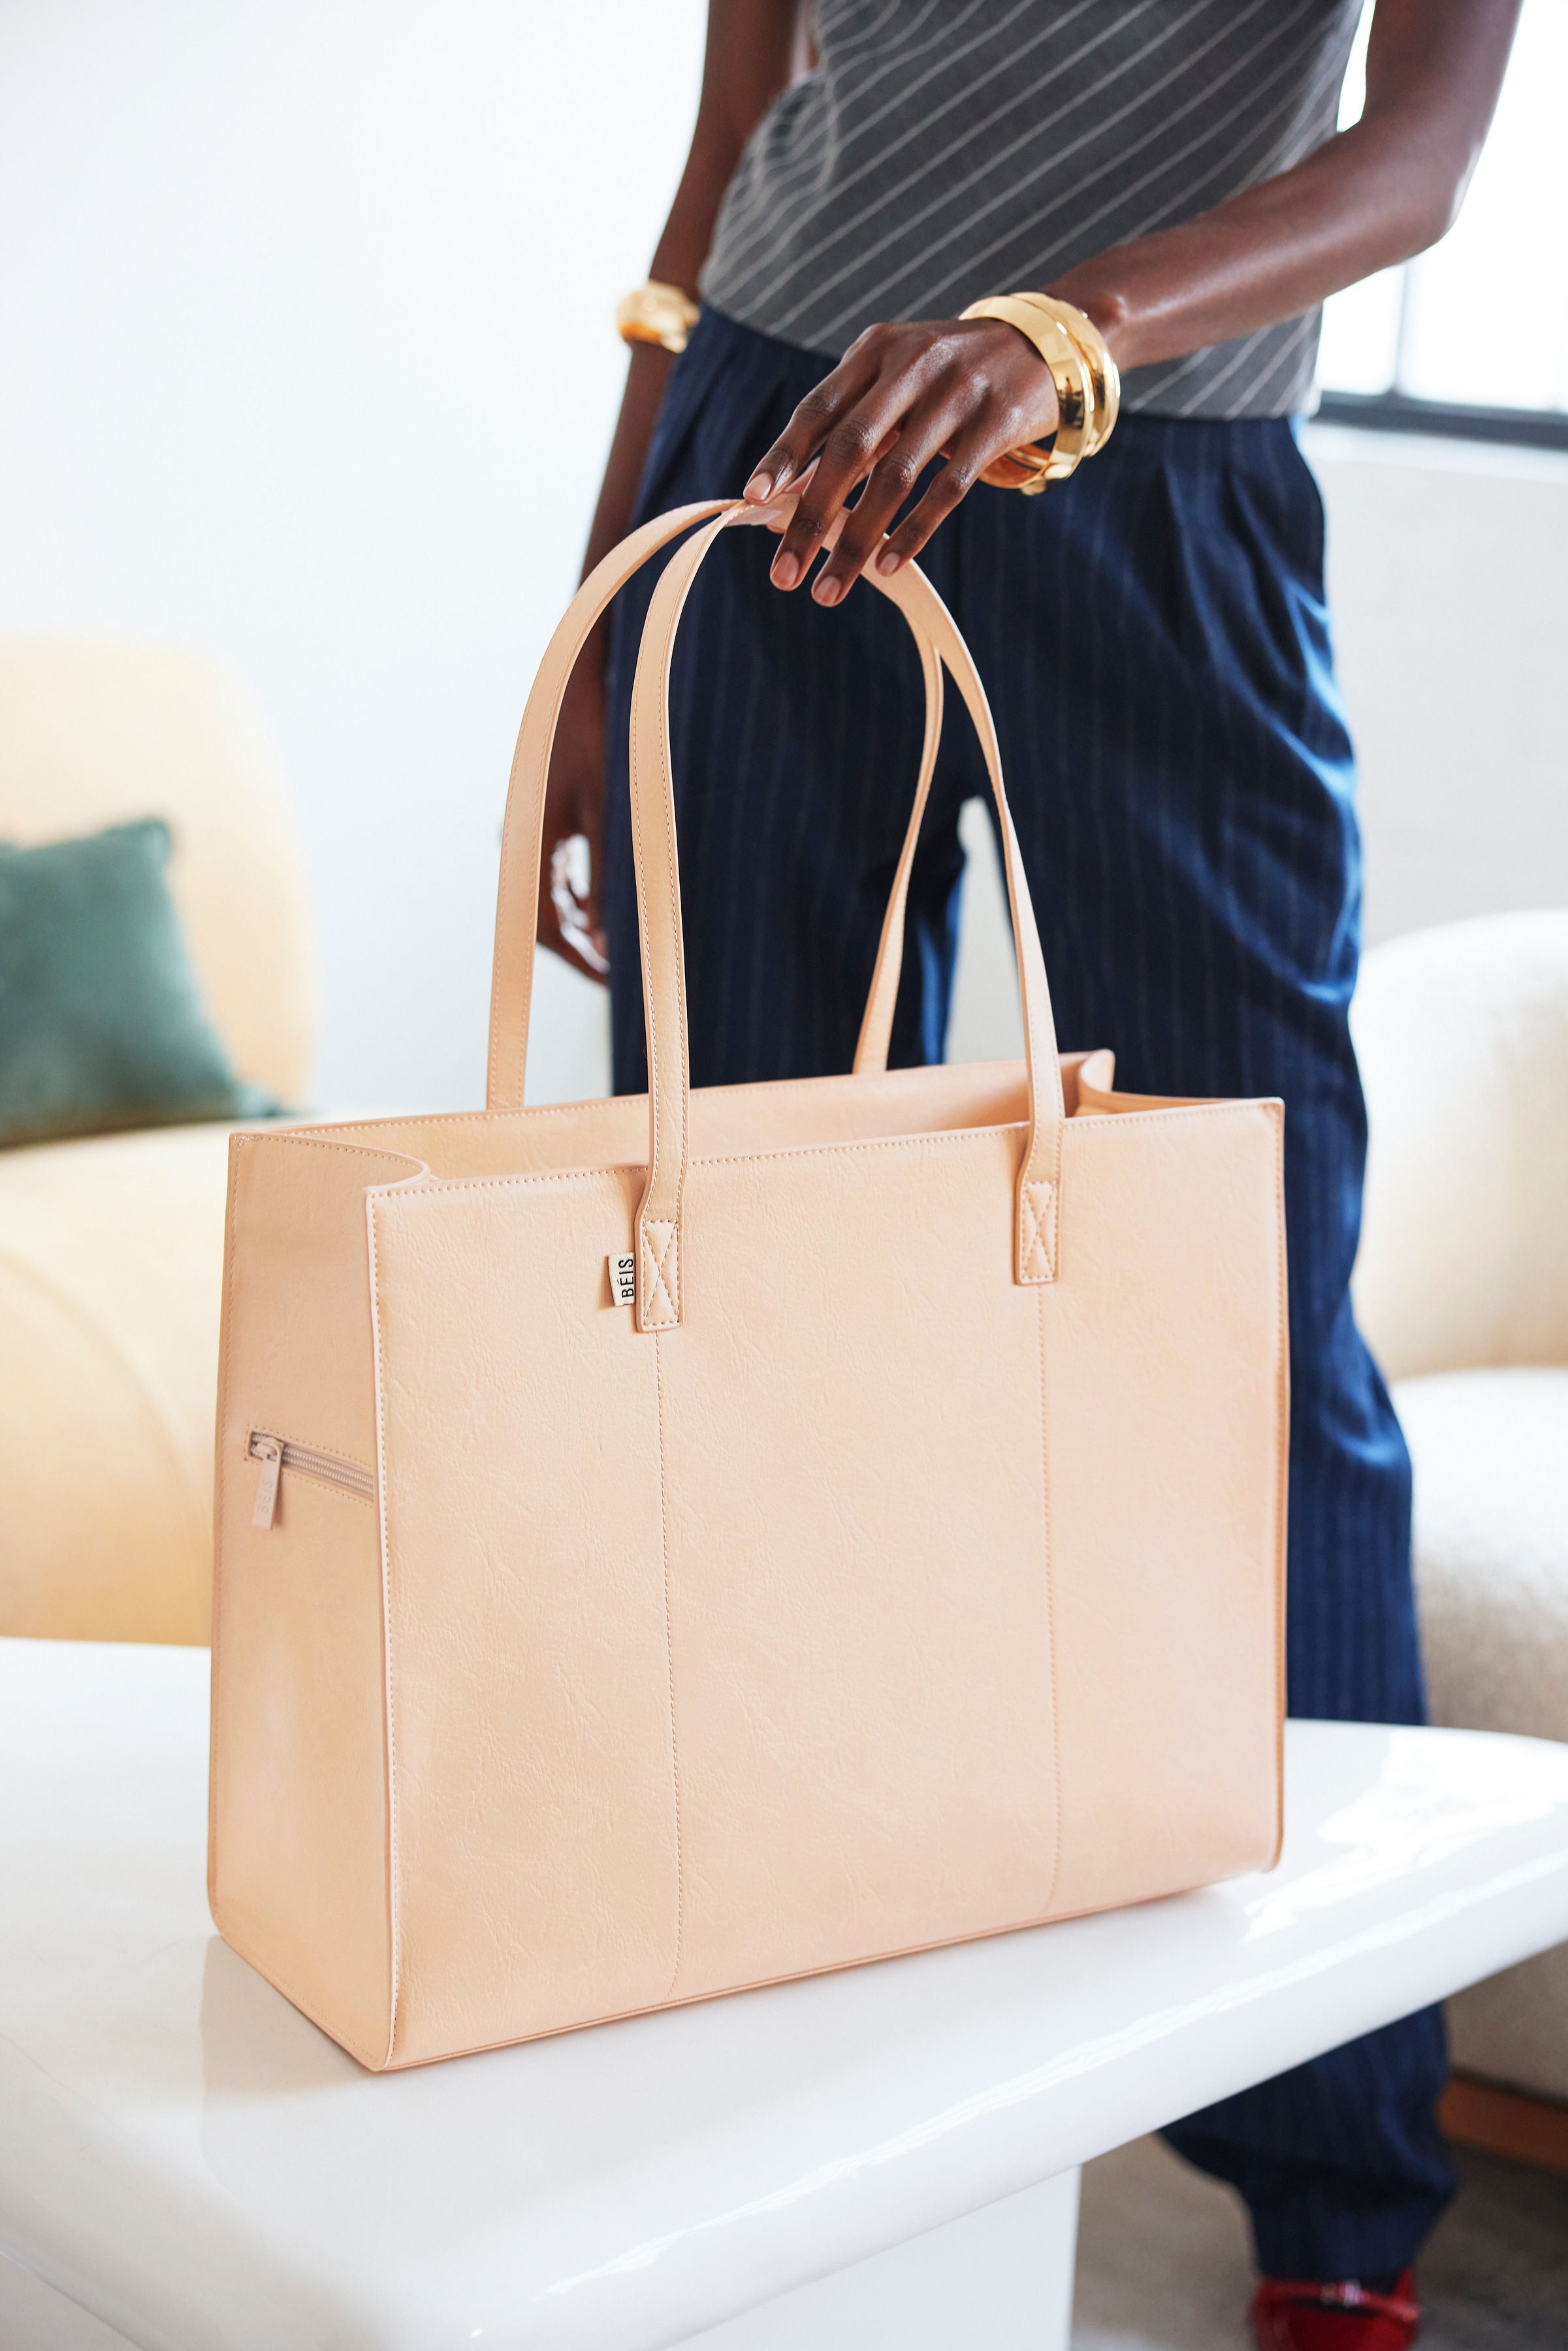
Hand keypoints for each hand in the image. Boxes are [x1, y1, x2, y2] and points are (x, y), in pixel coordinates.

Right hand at [536, 635, 609, 981]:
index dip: (578, 957)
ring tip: (616, 949)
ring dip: (582, 924)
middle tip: (618, 972)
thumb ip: (607, 873)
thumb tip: (608, 933)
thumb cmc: (597, 741)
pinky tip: (604, 911)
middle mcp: (523, 844)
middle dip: (581, 947)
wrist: (578, 686)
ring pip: (551, 897)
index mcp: (531, 844)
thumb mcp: (611, 812)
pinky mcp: (545, 823)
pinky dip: (581, 897)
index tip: (609, 979)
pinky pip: (557, 874)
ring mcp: (531, 833)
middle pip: (544, 916)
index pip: (543, 923)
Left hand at [742, 317, 1057, 603]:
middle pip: (850, 449)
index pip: (818, 408)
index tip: (752, 499)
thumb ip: (848, 429)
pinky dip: (912, 532)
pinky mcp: (996, 423)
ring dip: (855, 540)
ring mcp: (958, 393)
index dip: (785, 455)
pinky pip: (946, 490)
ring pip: (895, 478)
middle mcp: (913, 366)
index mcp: (877, 351)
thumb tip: (785, 499)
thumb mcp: (896, 382)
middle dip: (811, 517)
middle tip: (783, 574)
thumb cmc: (948, 377)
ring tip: (829, 590)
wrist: (1043, 346)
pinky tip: (884, 566)